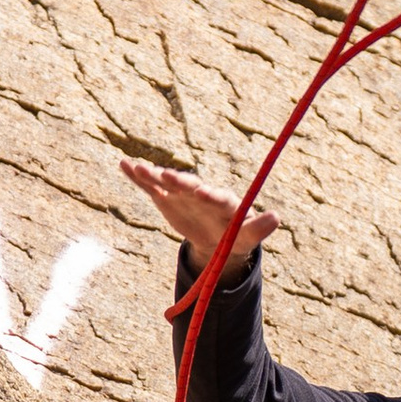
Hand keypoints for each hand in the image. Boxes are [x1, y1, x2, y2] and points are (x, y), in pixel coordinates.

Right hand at [119, 161, 278, 280]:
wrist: (219, 235)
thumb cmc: (237, 234)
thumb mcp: (248, 235)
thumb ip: (259, 227)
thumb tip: (277, 217)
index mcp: (223, 202)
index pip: (217, 197)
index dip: (210, 195)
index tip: (203, 193)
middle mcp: (201, 193)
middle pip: (190, 185)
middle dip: (180, 181)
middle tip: (169, 176)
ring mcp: (182, 194)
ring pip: (167, 183)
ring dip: (154, 175)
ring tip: (137, 167)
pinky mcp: (167, 199)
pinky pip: (151, 188)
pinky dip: (138, 178)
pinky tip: (124, 166)